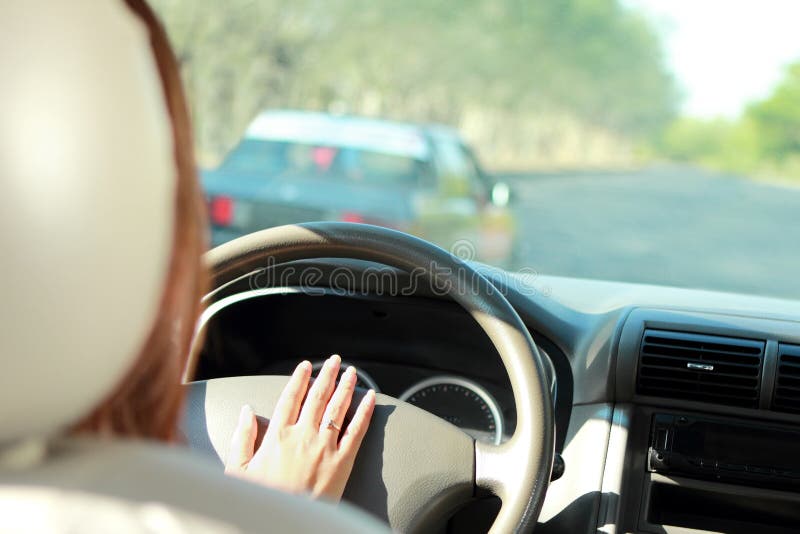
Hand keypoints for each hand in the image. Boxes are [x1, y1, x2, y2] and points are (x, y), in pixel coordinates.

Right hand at [224, 355, 375, 500]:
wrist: (285, 526)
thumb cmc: (263, 501)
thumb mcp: (238, 471)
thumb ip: (243, 438)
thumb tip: (246, 412)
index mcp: (277, 436)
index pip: (290, 398)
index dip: (299, 379)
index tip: (305, 366)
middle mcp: (303, 436)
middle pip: (317, 397)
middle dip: (327, 375)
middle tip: (334, 361)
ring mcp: (325, 448)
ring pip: (337, 408)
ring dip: (346, 387)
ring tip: (351, 373)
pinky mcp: (343, 463)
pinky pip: (357, 431)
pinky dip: (365, 412)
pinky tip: (370, 399)